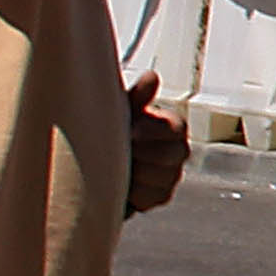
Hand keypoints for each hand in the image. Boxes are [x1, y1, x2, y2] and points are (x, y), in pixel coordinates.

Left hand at [121, 72, 186, 216]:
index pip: (176, 129)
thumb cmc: (114, 128)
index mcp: (173, 126)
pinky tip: (122, 183)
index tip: (130, 131)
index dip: (152, 131)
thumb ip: (138, 96)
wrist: (96, 160)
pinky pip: (152, 198)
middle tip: (121, 151)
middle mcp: (178, 151)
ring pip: (162, 179)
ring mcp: (171, 176)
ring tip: (118, 166)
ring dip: (136, 173)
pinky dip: (134, 193)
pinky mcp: (160, 196)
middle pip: (173, 156)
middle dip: (142, 154)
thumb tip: (151, 77)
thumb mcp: (123, 110)